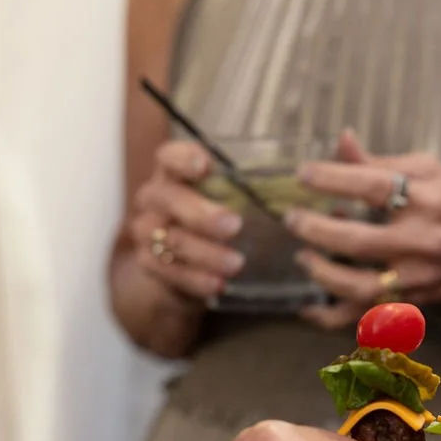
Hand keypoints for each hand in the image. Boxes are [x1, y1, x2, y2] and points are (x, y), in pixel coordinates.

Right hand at [129, 140, 246, 303]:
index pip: (168, 157)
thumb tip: (292, 187)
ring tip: (237, 263)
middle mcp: (154, 198)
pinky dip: (197, 279)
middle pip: (169, 198)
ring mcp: (147, 231)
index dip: (183, 158)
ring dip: (206, 253)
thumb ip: (245, 191)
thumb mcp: (226, 201)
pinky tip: (219, 284)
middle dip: (202, 213)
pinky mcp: (149, 262)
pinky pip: (170, 270)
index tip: (206, 165)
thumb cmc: (212, 221)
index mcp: (172, 174)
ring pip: (172, 239)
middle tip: (235, 225)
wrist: (181, 265)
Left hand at [283, 143, 440, 330]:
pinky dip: (332, 318)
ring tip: (303, 256)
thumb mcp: (429, 172)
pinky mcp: (409, 303)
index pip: (376, 186)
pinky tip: (307, 308)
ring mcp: (415, 278)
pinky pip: (365, 318)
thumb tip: (341, 141)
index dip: (335, 179)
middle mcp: (421, 242)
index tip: (303, 174)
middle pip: (360, 242)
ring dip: (323, 274)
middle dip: (317, 230)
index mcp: (427, 201)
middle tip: (292, 218)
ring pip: (361, 287)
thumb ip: (381, 162)